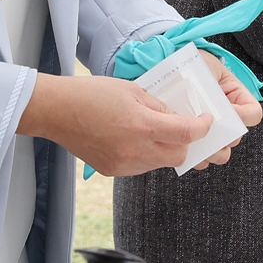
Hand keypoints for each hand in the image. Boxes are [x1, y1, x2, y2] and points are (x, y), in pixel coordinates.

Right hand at [19, 73, 212, 176]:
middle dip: (186, 142)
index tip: (206, 121)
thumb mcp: (134, 90)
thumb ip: (161, 107)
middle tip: (184, 127)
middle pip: (179, 155)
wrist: (56, 112)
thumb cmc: (92, 94)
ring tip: (153, 130)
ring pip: (161, 163)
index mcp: (142, 126)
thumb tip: (181, 118)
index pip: (187, 134)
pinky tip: (135, 139)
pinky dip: (147, 155)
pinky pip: (141, 167)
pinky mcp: (112, 171)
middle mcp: (135, 150)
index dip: (203, 128)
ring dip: (166, 149)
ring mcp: (123, 164)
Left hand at [189, 50, 262, 170]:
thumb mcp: (209, 69)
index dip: (243, 115)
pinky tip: (187, 150)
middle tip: (208, 130)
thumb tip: (213, 105)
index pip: (253, 114)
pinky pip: (201, 160)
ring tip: (199, 144)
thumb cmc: (192, 67)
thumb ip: (215, 83)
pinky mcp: (195, 142)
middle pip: (236, 137)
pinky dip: (195, 158)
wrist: (171, 68)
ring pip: (221, 153)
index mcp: (237, 99)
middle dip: (223, 137)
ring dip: (212, 151)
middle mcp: (227, 119)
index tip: (226, 111)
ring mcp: (212, 132)